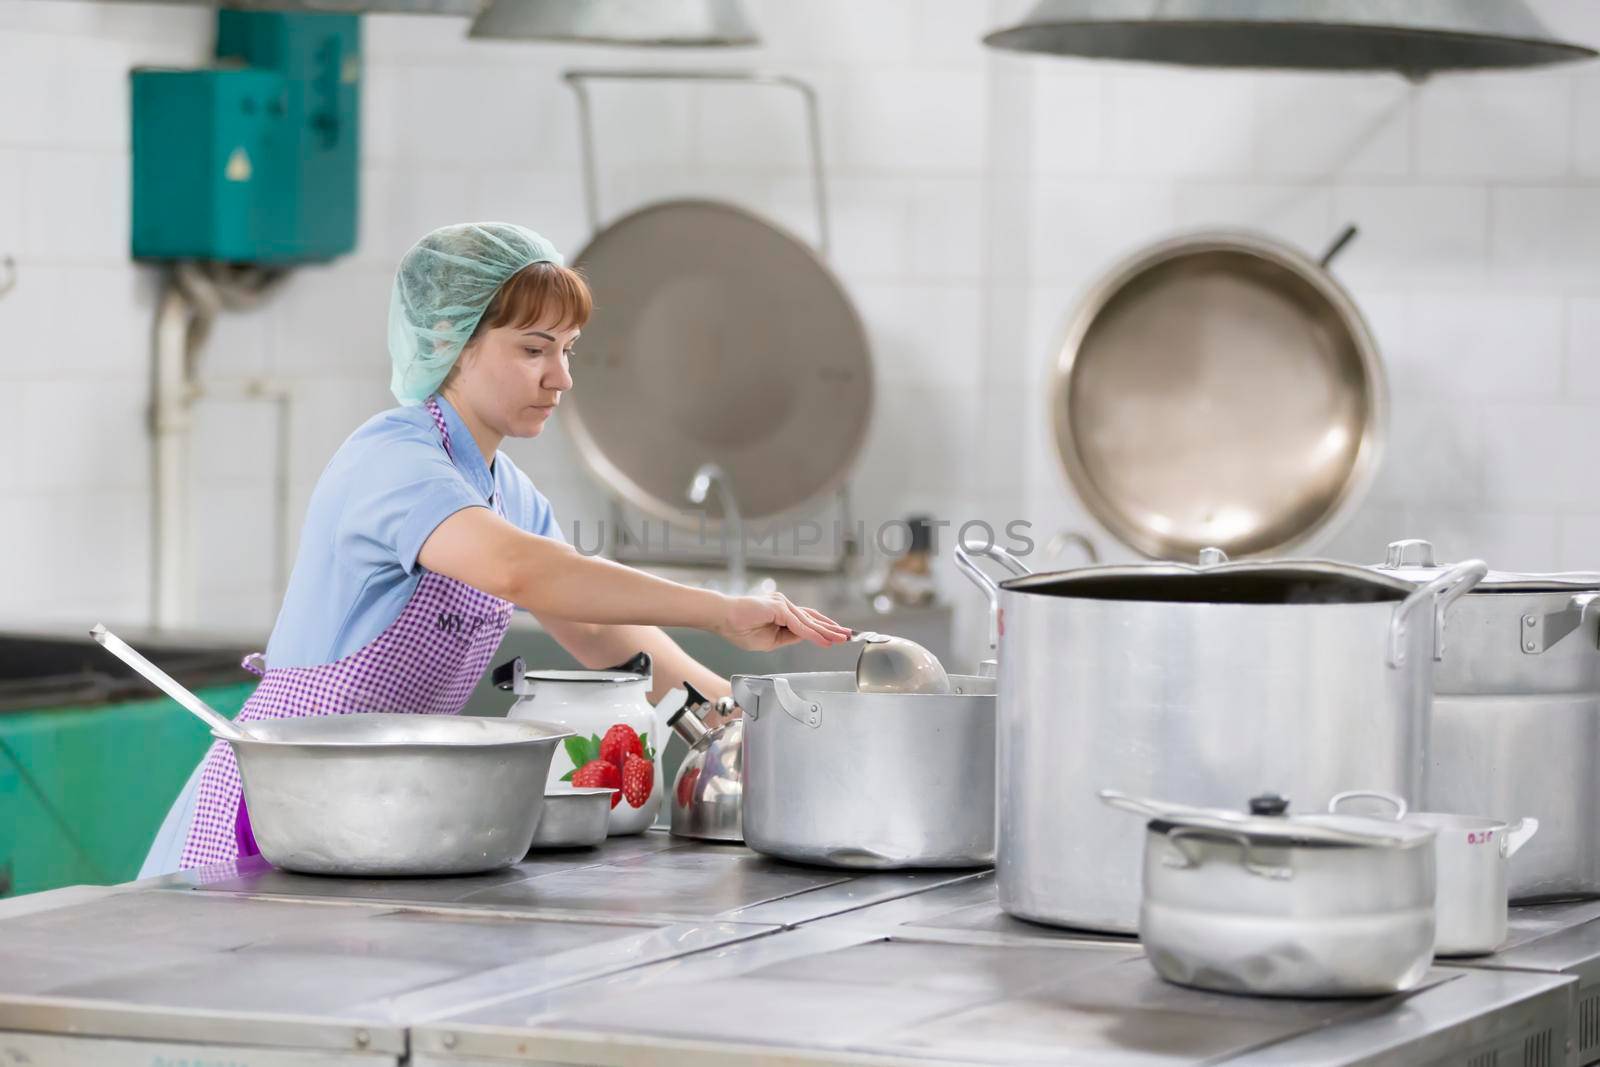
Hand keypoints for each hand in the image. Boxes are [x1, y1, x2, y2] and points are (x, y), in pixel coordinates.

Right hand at [717, 592, 849, 651]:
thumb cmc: (738, 628)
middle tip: (848, 636)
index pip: (808, 621)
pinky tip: (824, 640)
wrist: (722, 618)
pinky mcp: (778, 607)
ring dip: (827, 632)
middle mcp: (784, 605)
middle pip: (813, 619)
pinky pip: (799, 625)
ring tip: (841, 639)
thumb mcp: (769, 641)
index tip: (837, 636)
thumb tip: (804, 637)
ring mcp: (782, 605)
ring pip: (809, 622)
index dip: (824, 629)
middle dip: (832, 629)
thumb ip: (787, 638)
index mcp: (781, 613)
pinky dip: (813, 634)